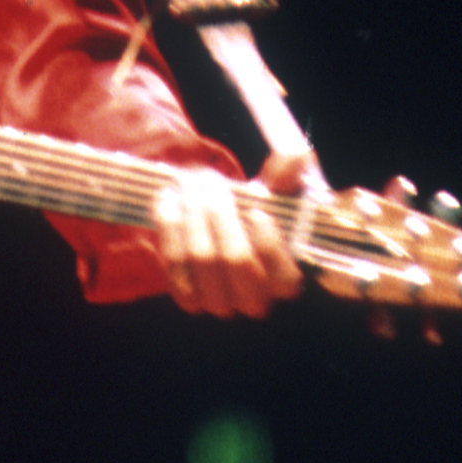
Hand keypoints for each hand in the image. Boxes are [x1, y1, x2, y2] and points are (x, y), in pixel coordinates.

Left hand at [151, 149, 311, 318]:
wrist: (215, 226)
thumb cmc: (253, 213)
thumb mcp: (276, 194)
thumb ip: (287, 178)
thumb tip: (293, 160)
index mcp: (284, 282)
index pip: (283, 278)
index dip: (268, 243)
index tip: (256, 210)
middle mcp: (254, 300)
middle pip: (236, 260)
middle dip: (221, 214)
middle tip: (212, 183)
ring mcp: (219, 302)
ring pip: (200, 258)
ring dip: (192, 213)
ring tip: (189, 184)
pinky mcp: (188, 297)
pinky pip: (172, 262)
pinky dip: (168, 225)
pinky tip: (169, 198)